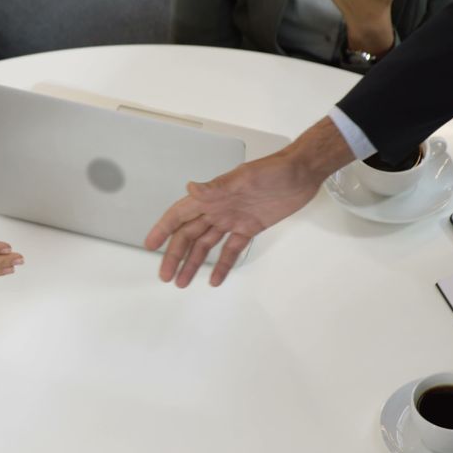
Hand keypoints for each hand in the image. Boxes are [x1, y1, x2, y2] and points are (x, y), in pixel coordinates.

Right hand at [144, 118, 353, 286]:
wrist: (302, 173)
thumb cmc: (274, 170)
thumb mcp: (245, 177)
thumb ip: (218, 187)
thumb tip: (191, 188)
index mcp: (211, 196)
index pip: (180, 214)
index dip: (163, 229)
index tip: (150, 246)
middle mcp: (217, 209)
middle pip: (189, 235)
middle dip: (175, 255)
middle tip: (165, 275)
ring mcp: (232, 220)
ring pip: (206, 245)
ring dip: (193, 263)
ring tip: (182, 282)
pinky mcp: (249, 229)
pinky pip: (232, 249)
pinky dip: (223, 264)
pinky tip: (215, 279)